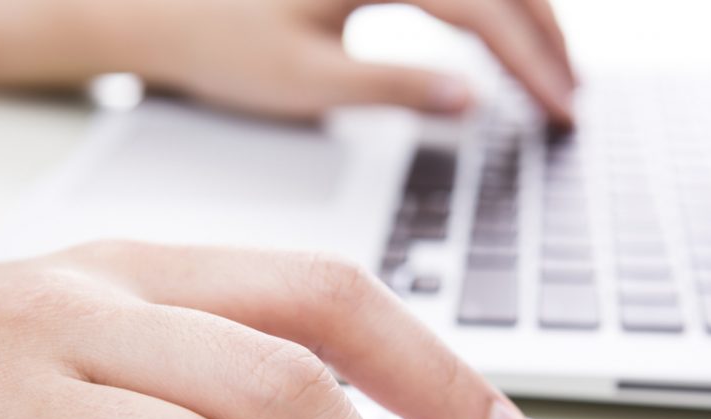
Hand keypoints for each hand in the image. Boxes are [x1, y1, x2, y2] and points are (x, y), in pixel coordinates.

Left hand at [0, 0, 576, 123]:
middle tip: (567, 104)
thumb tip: (473, 101)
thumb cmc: (210, 42)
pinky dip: (481, 4)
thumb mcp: (305, 80)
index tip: (562, 115)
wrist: (143, 4)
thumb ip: (396, 88)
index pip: (484, 6)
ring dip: (521, 14)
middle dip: (544, 37)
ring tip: (543, 75)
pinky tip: (491, 40)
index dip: (533, 63)